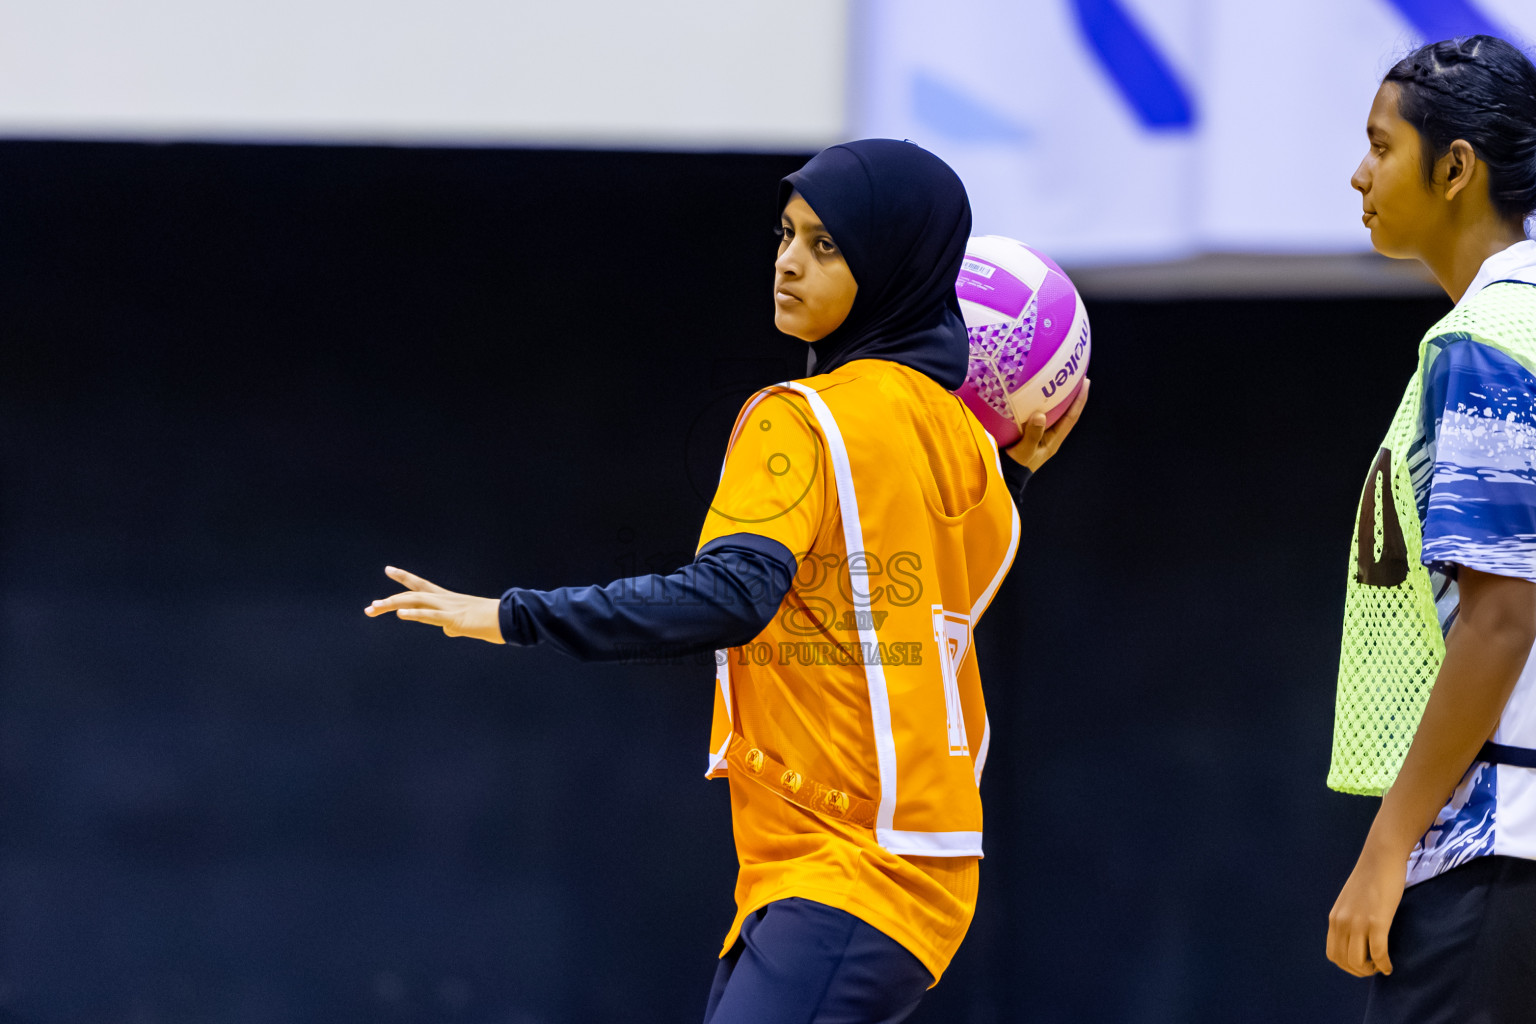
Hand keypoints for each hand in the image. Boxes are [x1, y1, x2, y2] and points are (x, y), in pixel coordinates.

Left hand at [365, 566, 504, 643]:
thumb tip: (447, 630)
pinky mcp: (456, 619)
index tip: (388, 570)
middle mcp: (446, 600)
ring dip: (393, 604)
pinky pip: (431, 615)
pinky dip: (415, 613)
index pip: (422, 586)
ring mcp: (450, 608)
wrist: (511, 619)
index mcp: (449, 600)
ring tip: (375, 608)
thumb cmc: (493, 622)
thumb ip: (455, 625)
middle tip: (369, 608)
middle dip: (389, 601)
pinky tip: (400, 614)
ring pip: (417, 601)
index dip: (404, 578)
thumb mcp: (469, 624)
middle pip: (413, 594)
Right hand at [1005, 378, 1088, 472]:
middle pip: (1066, 412)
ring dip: (1058, 398)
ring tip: (1059, 381)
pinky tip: (1037, 394)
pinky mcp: (1031, 432)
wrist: (1006, 475)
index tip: (1086, 383)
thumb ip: (1033, 435)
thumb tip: (1040, 415)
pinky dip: (1042, 404)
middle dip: (1073, 395)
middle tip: (1076, 376)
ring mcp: (1041, 434)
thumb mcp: (1025, 451)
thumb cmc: (1016, 465)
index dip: (1080, 400)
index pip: (1071, 417)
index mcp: (1053, 440)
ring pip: (1054, 413)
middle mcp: (1051, 436)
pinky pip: (1041, 415)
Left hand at [1326, 849, 1404, 976]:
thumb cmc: (1370, 878)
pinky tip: (1390, 966)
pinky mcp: (1376, 921)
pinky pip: (1378, 953)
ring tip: (1381, 966)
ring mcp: (1357, 922)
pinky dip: (1384, 964)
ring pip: (1358, 962)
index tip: (1363, 964)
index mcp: (1334, 918)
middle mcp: (1342, 922)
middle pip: (1344, 962)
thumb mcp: (1350, 901)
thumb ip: (1350, 918)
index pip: (1333, 954)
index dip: (1348, 966)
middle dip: (1360, 971)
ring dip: (1371, 970)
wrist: (1381, 858)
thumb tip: (1356, 938)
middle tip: (1374, 968)